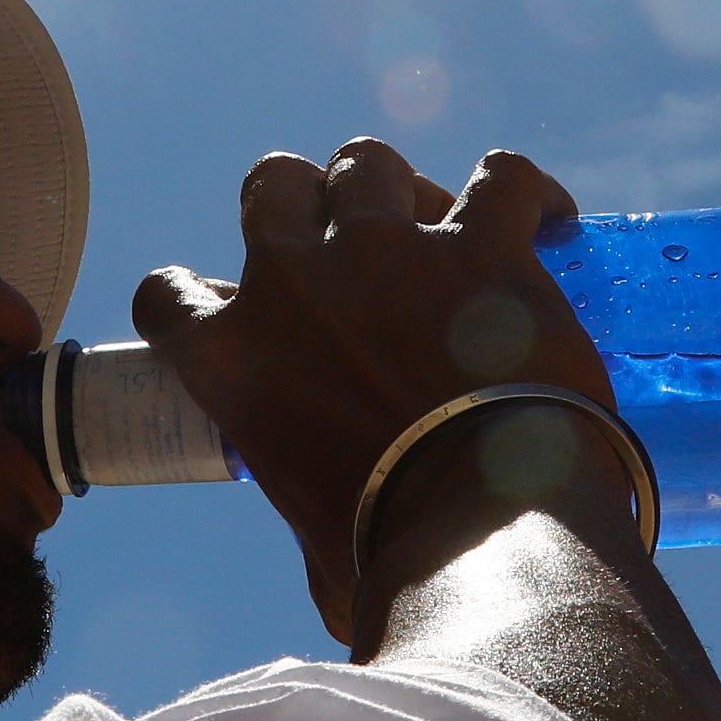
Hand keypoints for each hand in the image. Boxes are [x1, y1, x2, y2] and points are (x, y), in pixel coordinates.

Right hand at [132, 140, 619, 645]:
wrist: (484, 531)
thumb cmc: (390, 559)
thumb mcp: (310, 543)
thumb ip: (311, 506)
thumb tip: (339, 556)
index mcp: (232, 357)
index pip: (171, 296)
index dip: (196, 292)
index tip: (232, 304)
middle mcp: (295, 281)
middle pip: (272, 184)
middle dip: (303, 200)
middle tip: (343, 239)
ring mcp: (388, 250)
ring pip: (369, 161)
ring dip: (396, 185)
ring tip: (432, 219)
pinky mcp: (481, 245)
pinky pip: (502, 178)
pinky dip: (528, 191)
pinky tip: (549, 217)